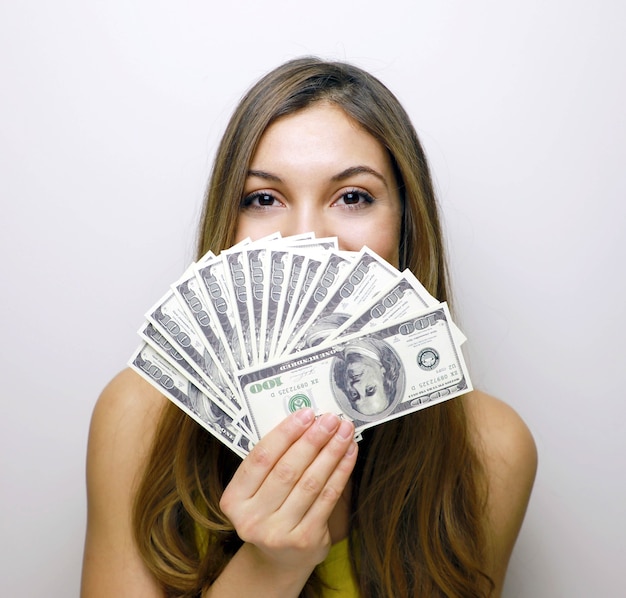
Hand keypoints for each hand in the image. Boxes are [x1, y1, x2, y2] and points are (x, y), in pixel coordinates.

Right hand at [219, 409, 357, 573]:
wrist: (279, 560)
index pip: (260, 458)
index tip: (306, 413)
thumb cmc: (270, 510)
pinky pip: (327, 497)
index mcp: (233, 499)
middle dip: (313, 439)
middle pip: (287, 469)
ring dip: (331, 452)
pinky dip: (341, 471)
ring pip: (310, 482)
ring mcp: (278, 532)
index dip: (285, 433)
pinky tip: (349, 453)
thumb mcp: (258, 489)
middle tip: (330, 419)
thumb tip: (306, 420)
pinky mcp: (305, 540)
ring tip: (344, 431)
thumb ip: (273, 460)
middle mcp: (252, 518)